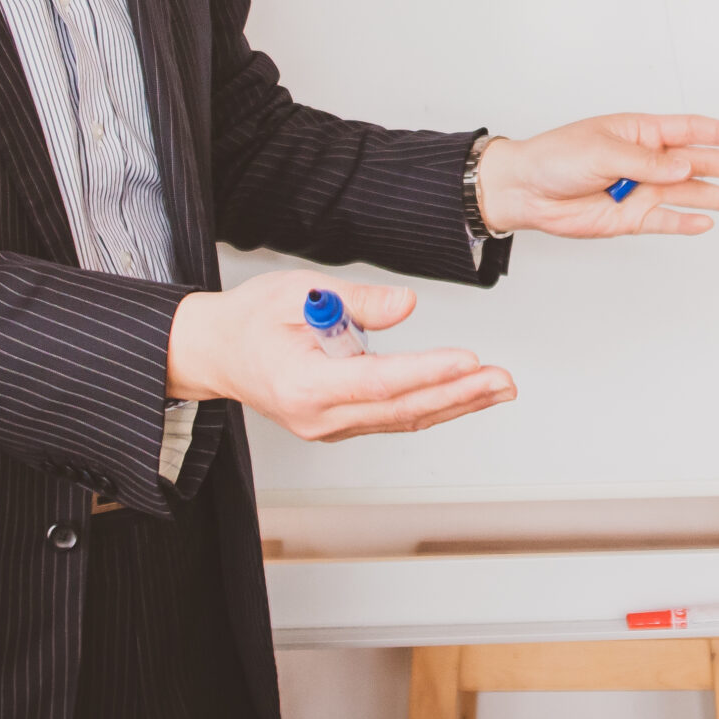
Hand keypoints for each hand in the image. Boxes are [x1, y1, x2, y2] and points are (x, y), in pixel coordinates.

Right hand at [167, 270, 513, 441]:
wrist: (215, 352)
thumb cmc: (251, 319)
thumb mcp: (297, 291)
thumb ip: (356, 301)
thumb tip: (407, 305)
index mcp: (303, 385)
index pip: (376, 382)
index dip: (425, 372)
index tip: (467, 360)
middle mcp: (318, 417)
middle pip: (400, 409)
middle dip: (458, 394)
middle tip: (502, 379)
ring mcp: (328, 427)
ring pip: (402, 418)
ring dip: (454, 402)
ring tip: (498, 386)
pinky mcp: (338, 423)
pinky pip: (392, 417)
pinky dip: (430, 404)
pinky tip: (463, 393)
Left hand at [476, 113, 718, 238]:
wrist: (525, 191)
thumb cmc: (555, 158)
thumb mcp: (602, 150)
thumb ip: (645, 162)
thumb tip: (684, 166)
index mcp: (640, 133)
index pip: (689, 130)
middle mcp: (646, 161)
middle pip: (699, 163)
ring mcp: (641, 190)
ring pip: (690, 193)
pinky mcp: (631, 218)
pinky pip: (666, 220)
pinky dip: (687, 222)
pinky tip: (709, 221)